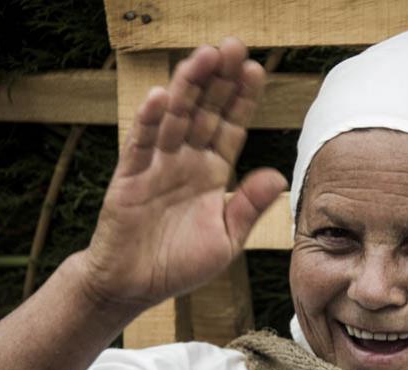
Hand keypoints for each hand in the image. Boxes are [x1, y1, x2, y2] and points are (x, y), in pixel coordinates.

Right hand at [79, 38, 286, 310]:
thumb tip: (278, 174)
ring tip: (203, 56)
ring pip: (174, 119)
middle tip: (233, 46)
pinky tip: (159, 97)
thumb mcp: (226, 240)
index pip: (231, 128)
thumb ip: (248, 207)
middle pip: (204, 112)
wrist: (135, 286)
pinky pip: (140, 145)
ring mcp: (156, 166)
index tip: (256, 70)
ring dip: (187, 88)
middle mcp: (186, 161)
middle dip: (218, 80)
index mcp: (212, 173)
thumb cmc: (181, 263)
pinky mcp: (129, 178)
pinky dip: (148, 122)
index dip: (242, 100)